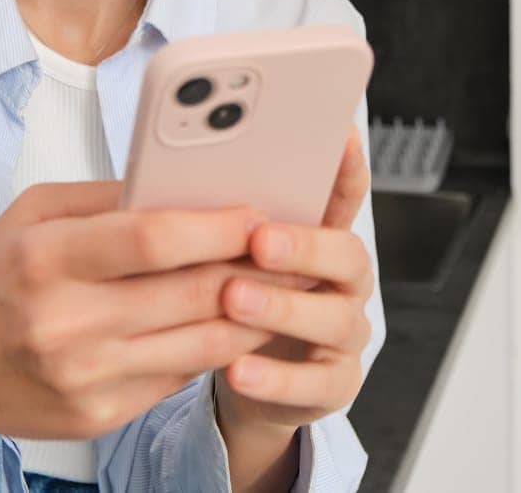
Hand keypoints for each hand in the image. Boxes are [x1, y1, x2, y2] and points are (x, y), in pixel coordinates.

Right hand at [0, 180, 308, 451]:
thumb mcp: (33, 213)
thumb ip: (108, 196)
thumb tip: (186, 182)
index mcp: (44, 258)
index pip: (148, 239)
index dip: (214, 227)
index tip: (259, 213)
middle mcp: (64, 322)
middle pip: (187, 293)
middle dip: (253, 268)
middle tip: (297, 246)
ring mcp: (83, 376)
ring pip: (199, 342)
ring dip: (255, 313)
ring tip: (289, 285)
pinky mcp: (99, 415)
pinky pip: (180, 375)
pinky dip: (221, 348)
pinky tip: (246, 324)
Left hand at [213, 125, 375, 433]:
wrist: (249, 376)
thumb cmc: (234, 298)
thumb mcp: (229, 253)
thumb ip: (224, 220)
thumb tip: (174, 181)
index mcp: (322, 235)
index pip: (344, 192)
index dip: (345, 165)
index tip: (336, 136)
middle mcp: (345, 280)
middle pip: (346, 253)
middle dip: (303, 245)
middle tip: (259, 239)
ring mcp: (346, 332)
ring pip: (334, 318)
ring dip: (283, 308)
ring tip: (235, 300)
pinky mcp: (336, 384)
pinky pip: (315, 383)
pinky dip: (276, 377)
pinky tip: (238, 369)